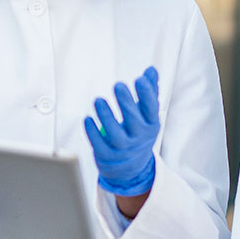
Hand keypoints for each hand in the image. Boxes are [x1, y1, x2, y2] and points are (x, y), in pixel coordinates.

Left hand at [84, 66, 160, 196]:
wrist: (131, 168)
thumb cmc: (138, 133)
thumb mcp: (147, 115)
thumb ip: (149, 92)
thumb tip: (151, 70)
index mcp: (150, 125)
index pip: (151, 109)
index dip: (147, 95)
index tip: (140, 79)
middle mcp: (139, 138)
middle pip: (133, 121)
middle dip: (126, 103)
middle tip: (118, 85)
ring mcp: (123, 149)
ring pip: (115, 135)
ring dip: (106, 116)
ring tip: (98, 100)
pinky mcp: (107, 156)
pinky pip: (99, 145)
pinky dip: (93, 132)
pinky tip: (87, 118)